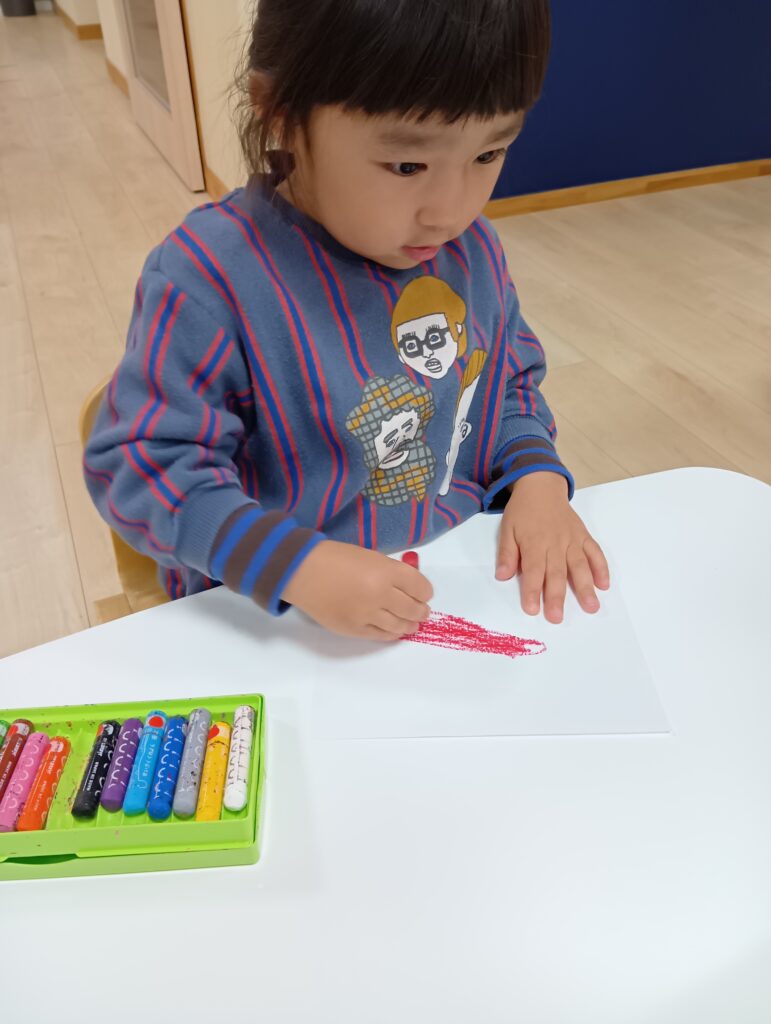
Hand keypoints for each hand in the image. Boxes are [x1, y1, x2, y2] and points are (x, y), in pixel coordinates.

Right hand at [281, 540, 432, 640]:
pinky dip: (391, 633)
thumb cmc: (336, 558)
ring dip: (410, 624)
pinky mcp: (354, 630)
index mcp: (386, 571)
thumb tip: (410, 585)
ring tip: (412, 623)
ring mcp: (367, 615)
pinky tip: (395, 630)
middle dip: (421, 610)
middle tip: (422, 611)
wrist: (302, 572)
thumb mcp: (370, 556)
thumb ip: (391, 571)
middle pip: (413, 609)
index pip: (420, 587)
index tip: (425, 594)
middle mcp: (380, 595)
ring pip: (400, 626)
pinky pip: (381, 635)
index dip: (426, 592)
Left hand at [496, 472, 609, 623]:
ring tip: (591, 607)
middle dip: (557, 596)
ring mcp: (572, 539)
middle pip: (557, 572)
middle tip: (558, 617)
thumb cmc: (522, 511)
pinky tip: (603, 585)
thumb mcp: (507, 529)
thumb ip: (507, 554)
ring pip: (580, 565)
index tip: (532, 609)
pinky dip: (601, 568)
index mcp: (534, 543)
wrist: (542, 486)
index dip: (532, 590)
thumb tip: (502, 576)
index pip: (533, 570)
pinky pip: (595, 552)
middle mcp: (555, 543)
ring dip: (586, 587)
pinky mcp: (583, 536)